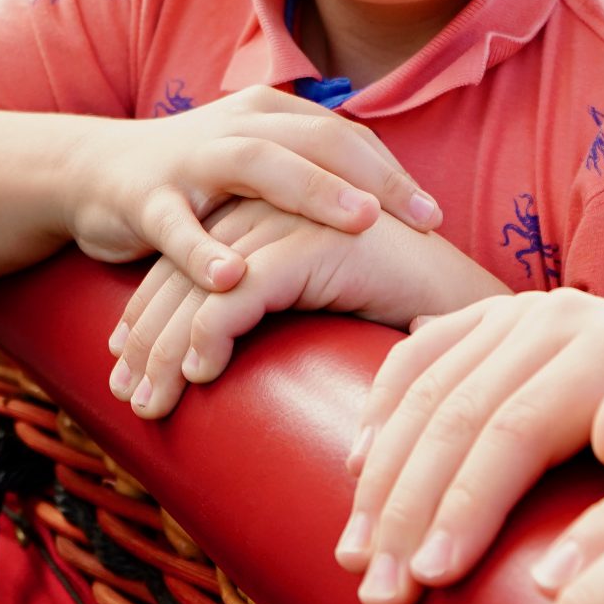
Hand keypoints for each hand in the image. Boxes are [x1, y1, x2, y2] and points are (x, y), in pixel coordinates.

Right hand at [68, 85, 442, 300]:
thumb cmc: (195, 182)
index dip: (393, 174)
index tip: (436, 217)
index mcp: (271, 115)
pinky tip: (234, 278)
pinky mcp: (145, 198)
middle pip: (318, 139)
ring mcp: (190, 159)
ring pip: (257, 165)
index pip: (347, 137)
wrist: (91, 172)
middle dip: (374, 178)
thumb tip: (390, 208)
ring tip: (360, 222)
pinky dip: (205, 251)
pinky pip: (177, 225)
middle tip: (423, 219)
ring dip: (312, 191)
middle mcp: (237, 126)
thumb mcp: (258, 166)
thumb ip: (312, 174)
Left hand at [107, 199, 501, 419]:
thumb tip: (212, 353)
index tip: (129, 370)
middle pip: (185, 268)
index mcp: (276, 207)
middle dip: (146, 336)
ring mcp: (300, 217)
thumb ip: (277, 302)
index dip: (153, 314)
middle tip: (127, 395)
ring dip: (165, 348)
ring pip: (203, 283)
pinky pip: (243, 291)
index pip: (192, 258)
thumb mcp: (320, 304)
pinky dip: (210, 333)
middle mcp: (280, 201)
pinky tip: (199, 374)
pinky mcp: (319, 242)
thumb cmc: (406, 317)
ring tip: (149, 401)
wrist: (477, 314)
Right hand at [339, 290, 603, 603]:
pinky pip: (414, 359)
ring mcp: (514, 313)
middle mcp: (555, 315)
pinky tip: (356, 472)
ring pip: (422, 391)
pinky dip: (379, 413)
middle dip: (407, 510)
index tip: (433, 579)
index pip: (513, 430)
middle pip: (455, 414)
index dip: (465, 505)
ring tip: (357, 558)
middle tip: (380, 589)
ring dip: (378, 479)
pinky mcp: (485, 320)